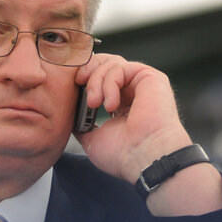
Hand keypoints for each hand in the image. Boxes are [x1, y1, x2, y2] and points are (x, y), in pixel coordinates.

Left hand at [74, 54, 221, 215]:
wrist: (144, 158)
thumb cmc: (123, 155)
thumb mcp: (92, 138)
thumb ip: (82, 123)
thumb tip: (71, 115)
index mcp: (121, 105)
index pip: (100, 79)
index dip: (84, 79)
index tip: (72, 88)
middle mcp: (132, 92)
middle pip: (105, 64)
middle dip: (88, 71)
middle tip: (78, 84)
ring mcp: (141, 84)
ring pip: (111, 63)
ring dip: (96, 79)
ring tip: (94, 103)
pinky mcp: (150, 77)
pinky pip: (121, 68)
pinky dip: (109, 82)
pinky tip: (111, 105)